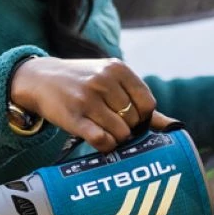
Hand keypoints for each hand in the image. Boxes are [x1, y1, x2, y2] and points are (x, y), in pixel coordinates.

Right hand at [11, 57, 168, 150]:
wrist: (39, 79)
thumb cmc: (83, 82)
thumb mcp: (112, 82)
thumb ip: (141, 103)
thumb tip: (174, 127)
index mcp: (118, 69)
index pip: (147, 104)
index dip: (141, 117)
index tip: (129, 117)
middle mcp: (103, 81)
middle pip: (134, 121)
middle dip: (127, 128)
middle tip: (112, 124)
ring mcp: (87, 99)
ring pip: (120, 133)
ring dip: (115, 139)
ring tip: (103, 130)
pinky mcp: (73, 117)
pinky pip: (101, 140)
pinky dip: (104, 145)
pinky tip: (97, 139)